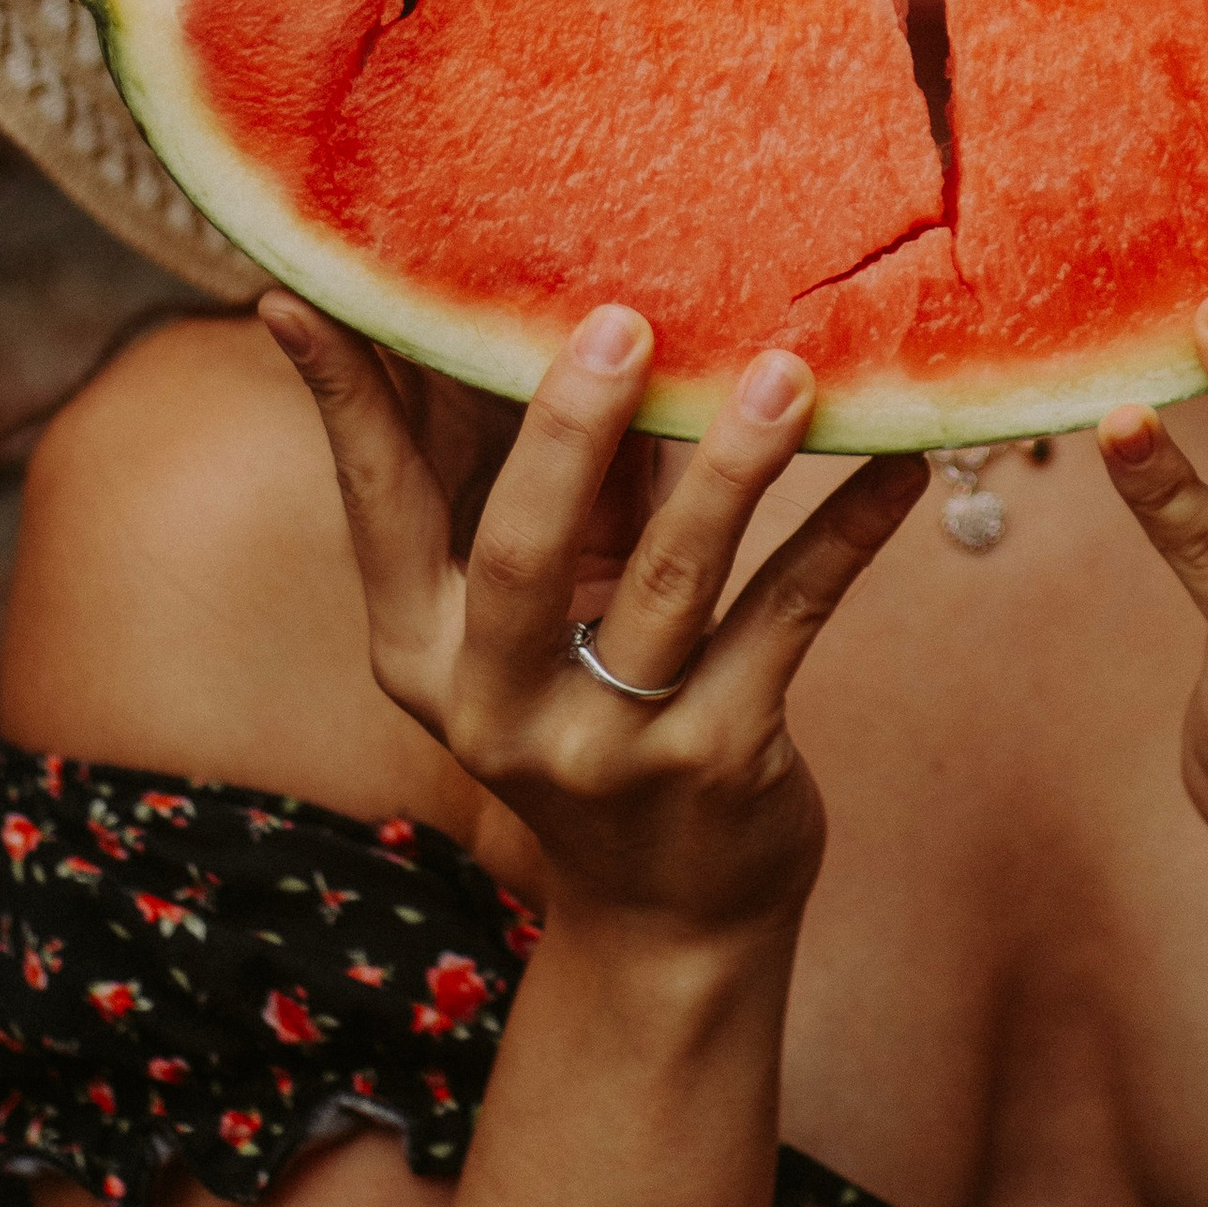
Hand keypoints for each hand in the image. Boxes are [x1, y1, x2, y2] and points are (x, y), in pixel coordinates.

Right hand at [263, 297, 925, 942]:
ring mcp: (609, 744)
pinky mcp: (718, 760)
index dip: (344, 397)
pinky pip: (788, 619)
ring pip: (675, 584)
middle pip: (521, 552)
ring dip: (734, 467)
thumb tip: (552, 301)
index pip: (376, 502)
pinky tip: (899, 464)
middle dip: (569, 430)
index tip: (308, 290)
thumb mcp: (543, 606)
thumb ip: (544, 479)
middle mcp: (495, 703)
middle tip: (622, 318)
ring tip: (788, 373)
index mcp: (420, 648)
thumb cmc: (594, 699)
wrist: (667, 916)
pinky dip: (845, 534)